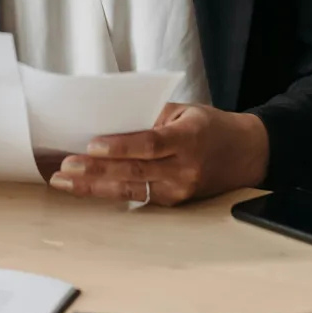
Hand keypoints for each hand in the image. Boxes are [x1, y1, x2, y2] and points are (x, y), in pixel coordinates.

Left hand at [49, 103, 269, 204]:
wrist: (247, 154)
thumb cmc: (210, 127)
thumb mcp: (184, 111)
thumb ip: (148, 116)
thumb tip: (106, 119)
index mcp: (188, 138)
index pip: (150, 144)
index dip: (120, 146)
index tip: (92, 144)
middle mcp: (185, 168)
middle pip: (135, 171)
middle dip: (95, 170)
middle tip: (65, 168)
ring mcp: (180, 189)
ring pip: (131, 189)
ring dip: (94, 187)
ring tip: (64, 182)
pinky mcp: (174, 201)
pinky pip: (137, 196)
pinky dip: (109, 191)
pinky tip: (85, 188)